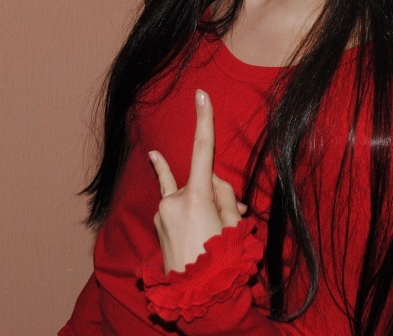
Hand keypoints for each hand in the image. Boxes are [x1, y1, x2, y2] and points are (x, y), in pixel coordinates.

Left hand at [149, 89, 245, 272]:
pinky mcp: (157, 222)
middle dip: (217, 193)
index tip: (200, 95)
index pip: (204, 150)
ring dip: (202, 204)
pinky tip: (159, 162)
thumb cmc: (222, 262)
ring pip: (189, 193)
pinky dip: (177, 195)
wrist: (198, 299)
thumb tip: (215, 183)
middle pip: (202, 179)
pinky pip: (174, 203)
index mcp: (195, 197)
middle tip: (231, 218)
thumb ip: (225, 196)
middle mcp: (173, 200)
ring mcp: (162, 212)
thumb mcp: (233, 225)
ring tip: (215, 232)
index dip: (204, 120)